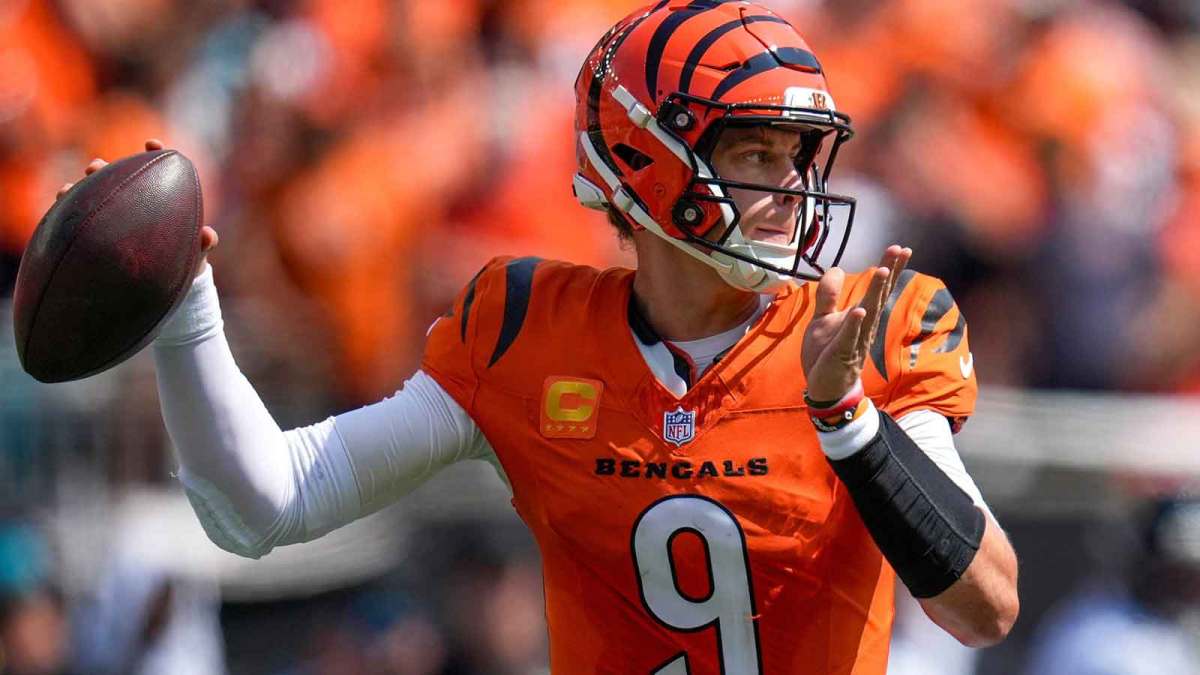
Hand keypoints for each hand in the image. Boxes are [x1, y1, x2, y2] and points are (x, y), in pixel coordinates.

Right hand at [57, 139, 217, 278]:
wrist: (164, 286)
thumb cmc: (183, 264)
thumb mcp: (193, 257)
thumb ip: (201, 245)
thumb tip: (208, 235)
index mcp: (161, 201)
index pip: (158, 171)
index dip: (155, 154)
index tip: (151, 144)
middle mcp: (133, 203)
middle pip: (118, 179)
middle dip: (105, 170)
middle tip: (95, 166)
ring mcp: (113, 217)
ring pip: (95, 195)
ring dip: (83, 187)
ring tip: (70, 187)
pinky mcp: (97, 232)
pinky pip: (80, 217)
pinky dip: (69, 206)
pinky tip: (60, 201)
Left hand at [801, 245, 911, 402]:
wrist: (825, 387)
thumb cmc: (827, 352)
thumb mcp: (823, 319)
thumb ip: (829, 295)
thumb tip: (839, 269)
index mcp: (859, 316)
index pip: (876, 289)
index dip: (888, 269)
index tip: (900, 248)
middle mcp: (863, 326)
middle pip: (878, 296)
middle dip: (888, 273)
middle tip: (901, 250)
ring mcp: (855, 340)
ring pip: (868, 314)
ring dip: (875, 292)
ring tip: (883, 271)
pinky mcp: (842, 354)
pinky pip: (849, 338)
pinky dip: (854, 324)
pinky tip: (860, 310)